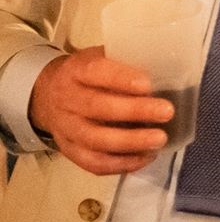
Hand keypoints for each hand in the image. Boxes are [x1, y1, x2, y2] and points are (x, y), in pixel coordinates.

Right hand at [28, 46, 171, 175]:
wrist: (48, 94)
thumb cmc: (89, 75)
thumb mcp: (102, 57)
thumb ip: (127, 62)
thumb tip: (170, 69)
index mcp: (77, 71)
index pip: (96, 72)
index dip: (121, 79)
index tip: (147, 84)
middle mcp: (67, 99)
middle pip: (97, 107)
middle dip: (134, 111)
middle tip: (166, 112)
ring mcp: (65, 128)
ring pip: (94, 139)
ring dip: (130, 142)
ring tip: (159, 139)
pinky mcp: (69, 150)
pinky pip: (92, 162)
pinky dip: (121, 163)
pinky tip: (145, 157)